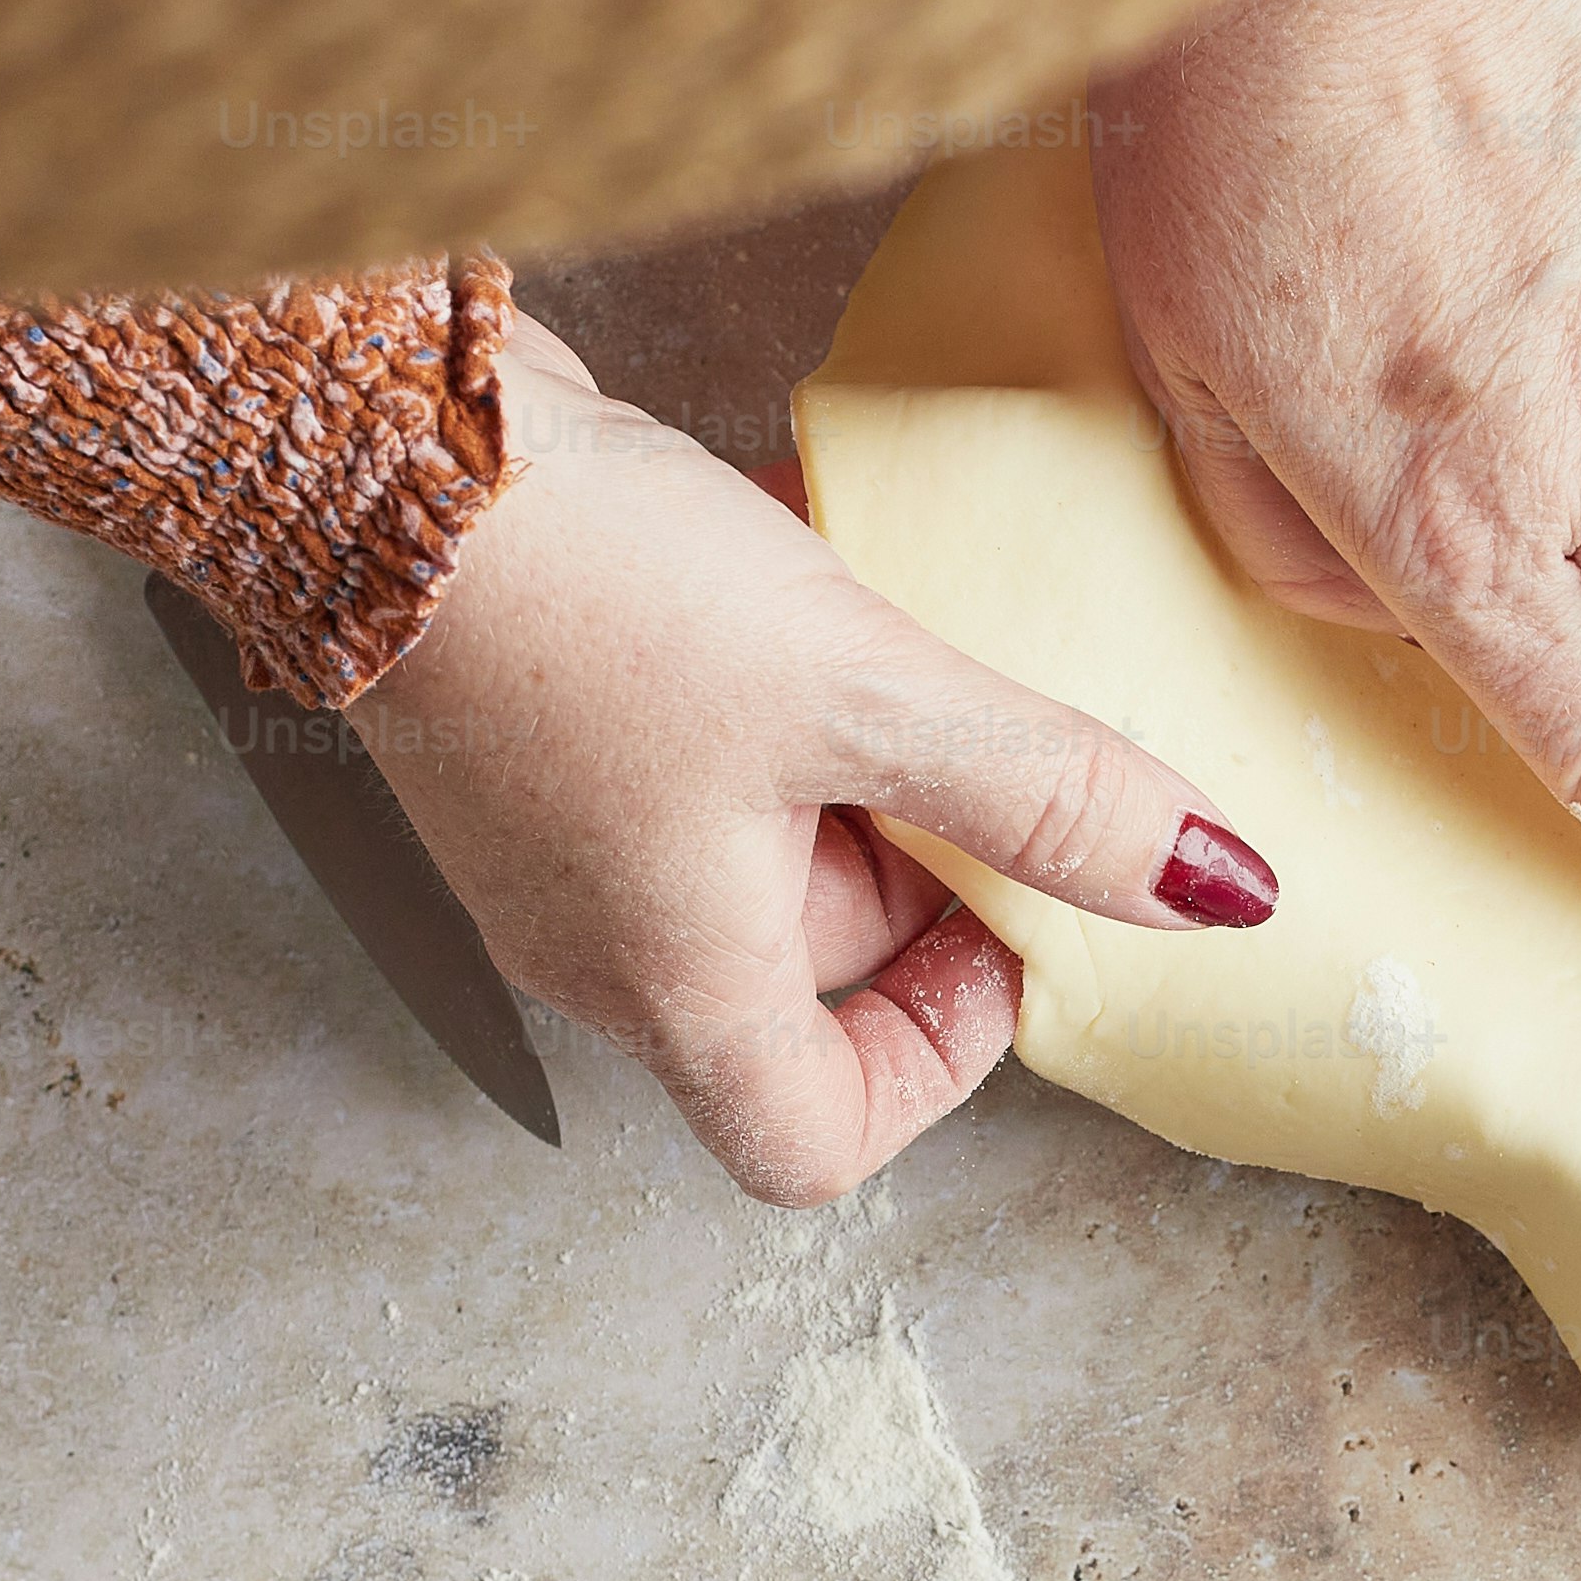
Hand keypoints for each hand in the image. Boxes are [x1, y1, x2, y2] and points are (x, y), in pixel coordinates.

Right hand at [354, 310, 1279, 1203]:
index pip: (814, 1140)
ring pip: (758, 839)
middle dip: (922, 862)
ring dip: (855, 749)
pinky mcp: (533, 720)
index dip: (942, 1063)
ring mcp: (555, 829)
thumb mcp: (864, 693)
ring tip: (904, 622)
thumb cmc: (587, 597)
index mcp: (672, 984)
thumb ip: (1048, 792)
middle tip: (986, 729)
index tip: (1007, 930)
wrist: (362, 440)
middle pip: (807, 974)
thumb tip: (1218, 888)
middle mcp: (600, 939)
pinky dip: (776, 677)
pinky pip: (693, 743)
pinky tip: (818, 549)